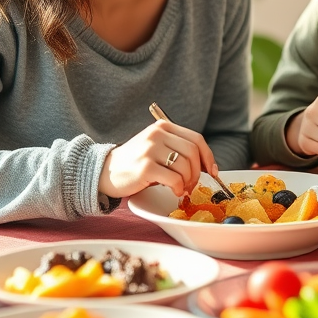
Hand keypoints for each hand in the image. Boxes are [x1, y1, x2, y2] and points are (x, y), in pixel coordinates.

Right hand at [98, 120, 217, 198]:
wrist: (104, 171)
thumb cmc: (135, 163)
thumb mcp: (156, 148)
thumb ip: (177, 149)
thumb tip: (206, 165)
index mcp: (163, 126)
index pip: (196, 138)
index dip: (208, 156)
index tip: (212, 171)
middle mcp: (157, 134)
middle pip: (193, 152)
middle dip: (198, 172)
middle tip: (192, 185)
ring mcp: (150, 149)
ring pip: (185, 166)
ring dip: (188, 182)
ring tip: (181, 189)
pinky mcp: (145, 167)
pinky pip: (174, 178)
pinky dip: (179, 188)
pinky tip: (173, 191)